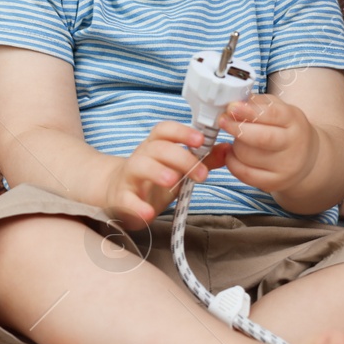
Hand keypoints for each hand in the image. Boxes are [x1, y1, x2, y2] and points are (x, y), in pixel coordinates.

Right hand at [103, 120, 229, 229]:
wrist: (115, 193)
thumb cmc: (152, 180)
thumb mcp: (178, 169)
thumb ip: (202, 160)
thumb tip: (228, 149)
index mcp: (155, 146)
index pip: (165, 130)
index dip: (182, 132)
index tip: (200, 140)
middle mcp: (140, 157)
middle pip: (157, 147)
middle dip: (181, 157)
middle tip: (202, 175)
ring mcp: (129, 177)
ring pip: (138, 166)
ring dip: (157, 171)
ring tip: (173, 181)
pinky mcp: (120, 199)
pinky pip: (126, 200)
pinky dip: (136, 206)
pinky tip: (148, 213)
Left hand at [216, 93, 319, 195]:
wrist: (305, 157)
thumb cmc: (284, 128)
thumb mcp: (277, 108)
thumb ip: (255, 103)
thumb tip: (232, 104)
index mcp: (294, 120)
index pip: (273, 114)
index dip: (249, 111)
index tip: (231, 108)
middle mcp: (293, 144)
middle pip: (262, 138)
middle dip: (237, 129)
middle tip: (223, 121)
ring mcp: (285, 166)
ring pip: (248, 156)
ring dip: (234, 145)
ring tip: (236, 139)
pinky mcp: (274, 182)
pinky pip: (244, 173)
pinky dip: (232, 162)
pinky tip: (233, 154)